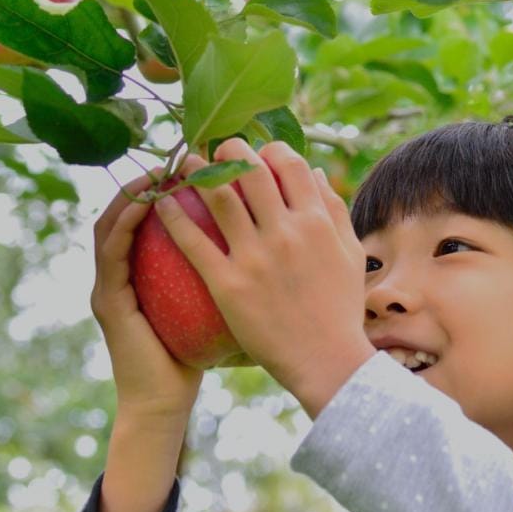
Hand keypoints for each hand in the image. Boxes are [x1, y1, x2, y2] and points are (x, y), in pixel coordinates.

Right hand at [90, 157, 210, 419]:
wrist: (166, 403)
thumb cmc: (200, 358)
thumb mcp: (221, 307)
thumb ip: (235, 272)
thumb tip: (278, 238)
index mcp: (149, 269)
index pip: (160, 216)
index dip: (176, 187)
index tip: (206, 163)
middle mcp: (126, 270)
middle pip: (133, 210)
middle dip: (152, 178)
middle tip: (182, 152)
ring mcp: (111, 284)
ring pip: (114, 223)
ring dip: (134, 193)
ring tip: (160, 169)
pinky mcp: (106, 300)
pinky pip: (113, 253)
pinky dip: (125, 223)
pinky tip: (145, 205)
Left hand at [154, 139, 374, 415]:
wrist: (326, 361)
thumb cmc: (340, 310)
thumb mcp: (350, 255)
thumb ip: (334, 210)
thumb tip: (315, 172)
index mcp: (317, 222)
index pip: (290, 164)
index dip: (271, 150)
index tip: (259, 154)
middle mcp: (286, 232)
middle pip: (251, 170)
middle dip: (230, 149)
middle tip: (217, 150)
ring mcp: (256, 257)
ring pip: (219, 197)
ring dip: (198, 172)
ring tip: (186, 164)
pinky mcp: (229, 284)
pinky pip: (194, 242)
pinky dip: (174, 217)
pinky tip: (162, 205)